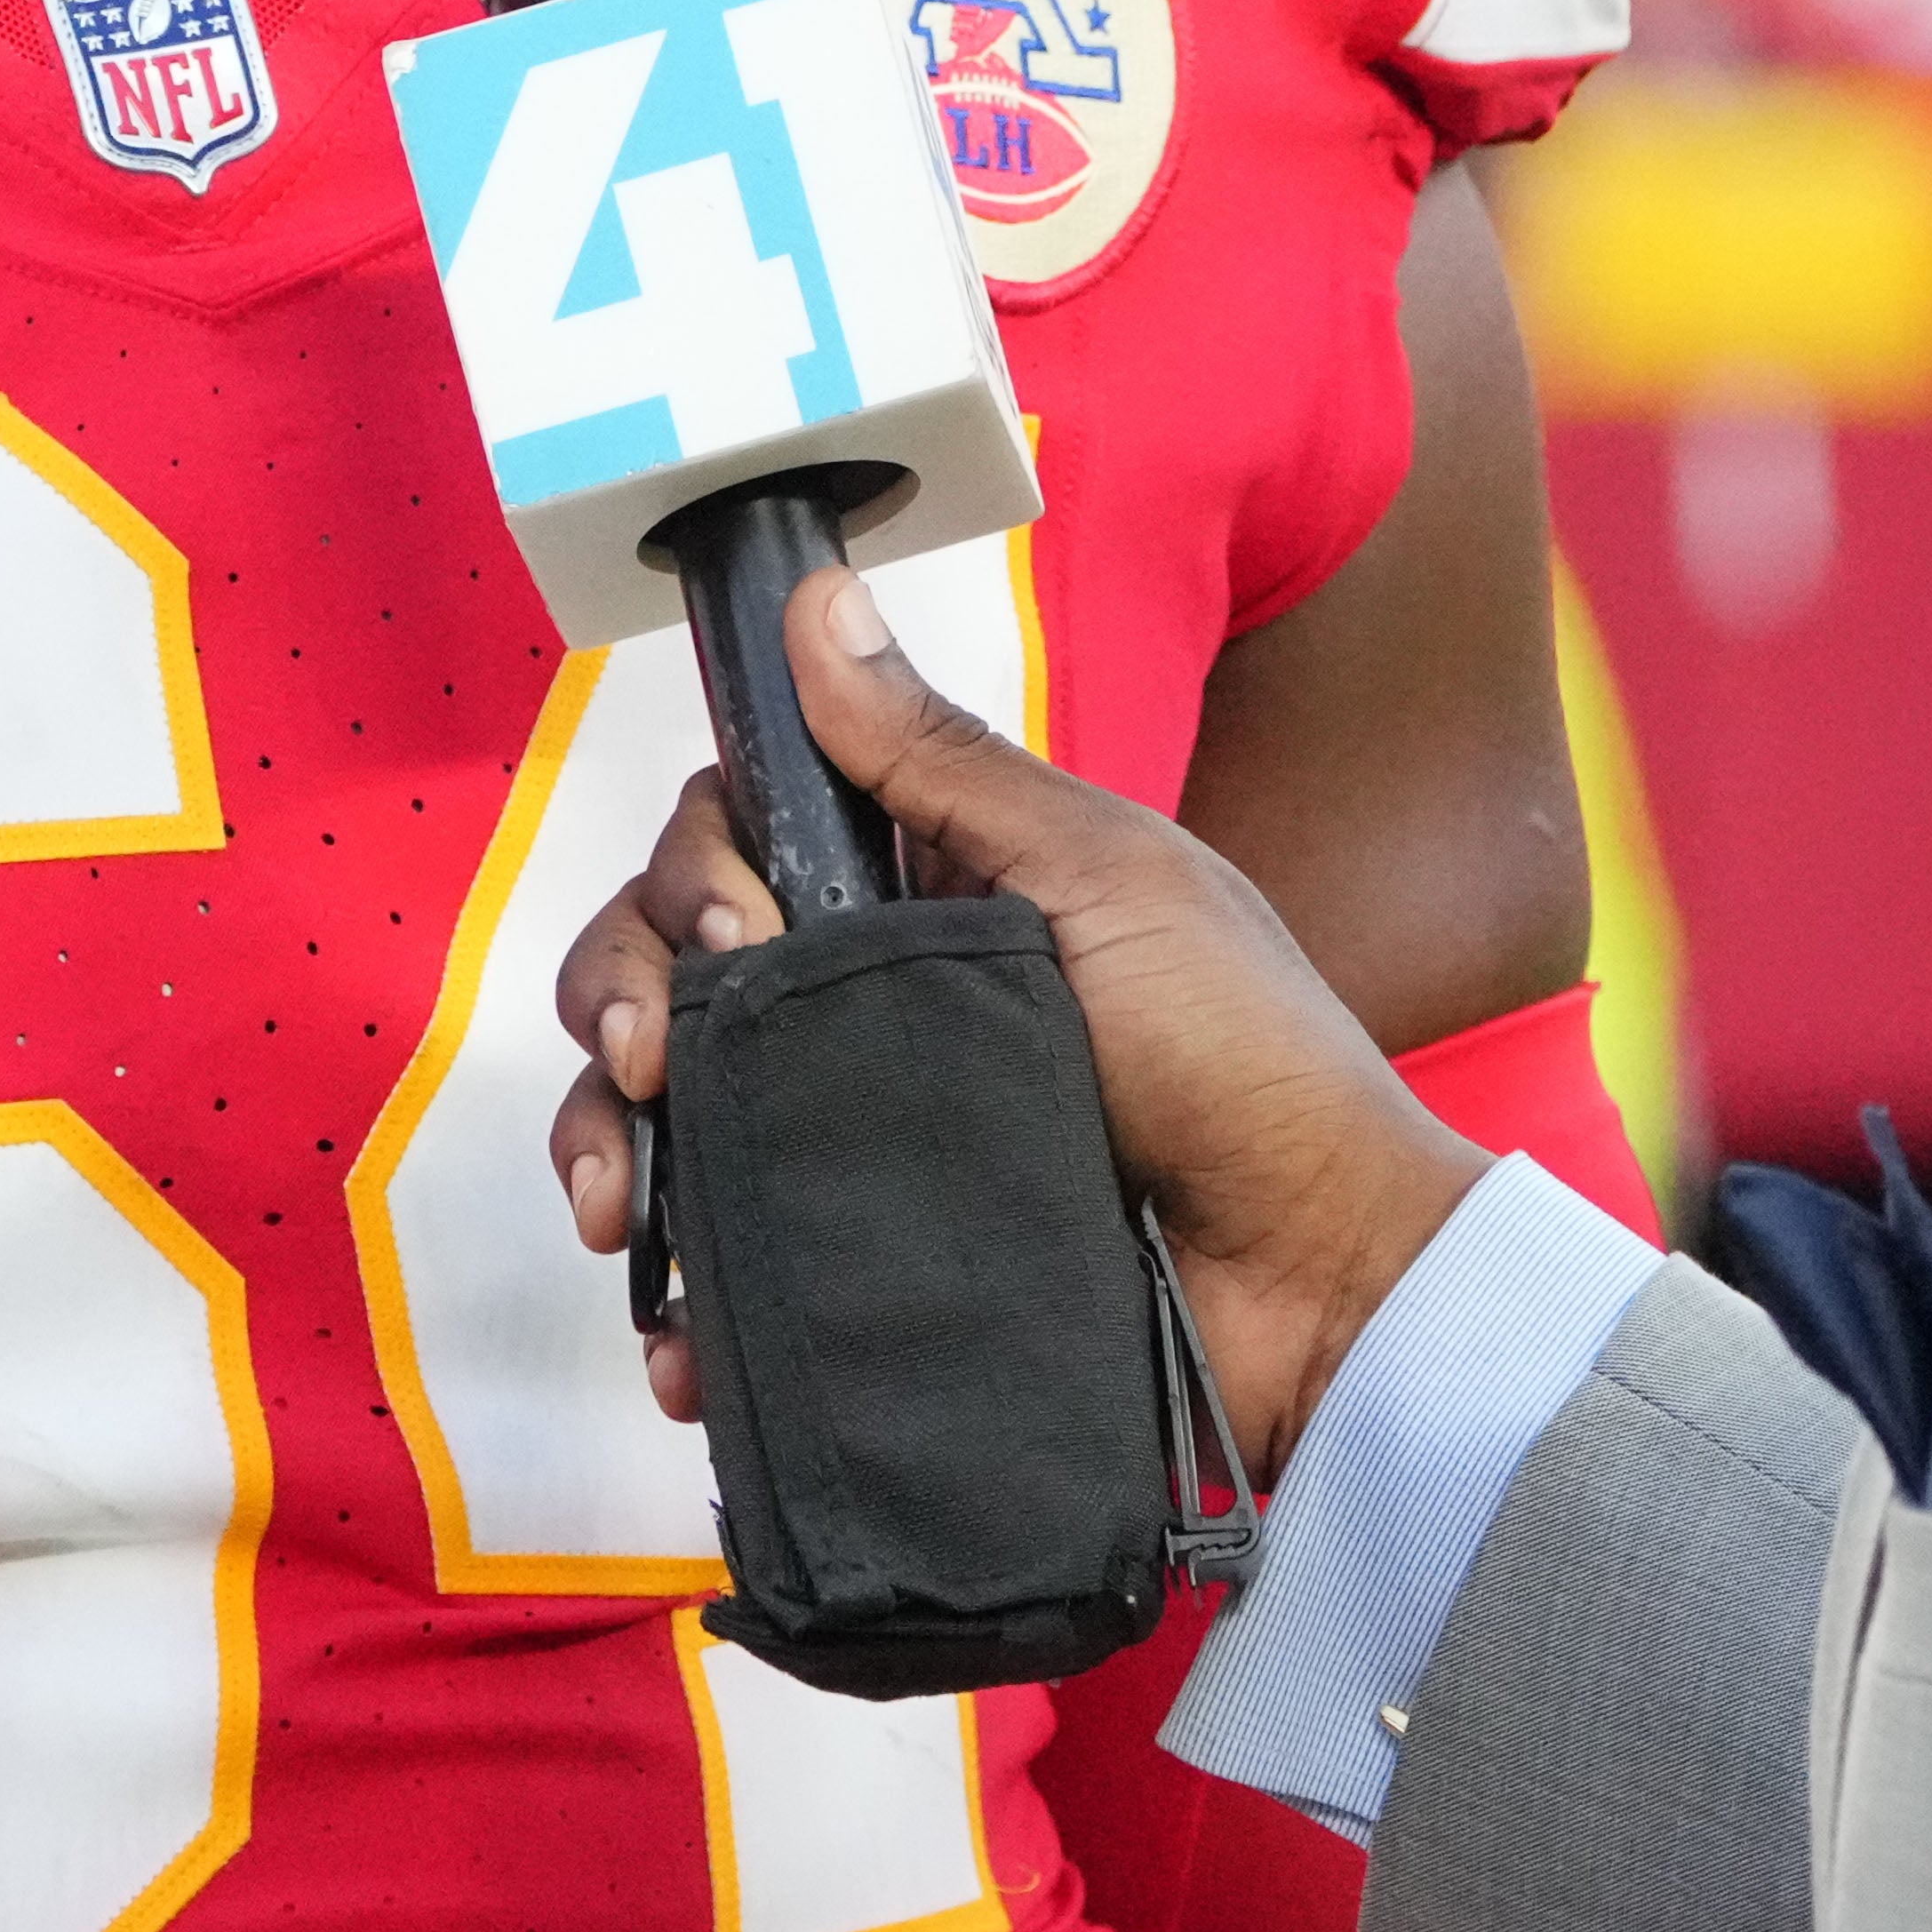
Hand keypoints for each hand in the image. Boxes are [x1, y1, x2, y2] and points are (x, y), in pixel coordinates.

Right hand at [545, 560, 1491, 1478]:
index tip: (730, 934)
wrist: (1323, 1287)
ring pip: (674, 1115)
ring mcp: (863, 1142)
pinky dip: (681, 1295)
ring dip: (609, 1145)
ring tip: (625, 1210)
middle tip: (654, 1062)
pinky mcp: (868, 1266)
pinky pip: (732, 1264)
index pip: (737, 844)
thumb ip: (944, 760)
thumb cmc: (1245, 1056)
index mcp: (923, 896)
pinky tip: (678, 1333)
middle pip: (676, 973)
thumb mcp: (1103, 876)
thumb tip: (821, 599)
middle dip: (619, 1000)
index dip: (694, 877)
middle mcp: (874, 1008)